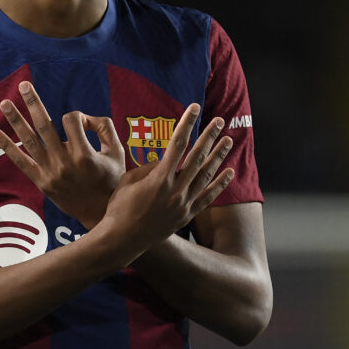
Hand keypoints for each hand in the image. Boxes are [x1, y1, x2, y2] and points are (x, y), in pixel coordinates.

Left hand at [0, 81, 124, 226]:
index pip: (72, 120)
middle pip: (44, 125)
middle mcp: (64, 162)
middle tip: (23, 85)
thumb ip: (104, 127)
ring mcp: (50, 173)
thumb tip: (83, 118)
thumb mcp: (117, 152)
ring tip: (5, 103)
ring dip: (16, 120)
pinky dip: (7, 148)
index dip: (77, 117)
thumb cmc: (111, 180)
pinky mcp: (41, 182)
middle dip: (33, 103)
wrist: (100, 213)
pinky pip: (20, 162)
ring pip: (29, 141)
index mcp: (85, 153)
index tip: (83, 125)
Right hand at [99, 103, 234, 261]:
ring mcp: (183, 204)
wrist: (122, 240)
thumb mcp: (129, 181)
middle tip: (219, 120)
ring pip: (206, 175)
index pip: (177, 143)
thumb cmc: (119, 208)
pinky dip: (220, 184)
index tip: (194, 108)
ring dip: (218, 156)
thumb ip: (149, 168)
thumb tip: (165, 161)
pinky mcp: (186, 216)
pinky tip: (229, 172)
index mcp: (159, 178)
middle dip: (209, 136)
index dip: (186, 123)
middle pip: (197, 157)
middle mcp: (175, 190)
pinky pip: (208, 197)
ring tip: (228, 140)